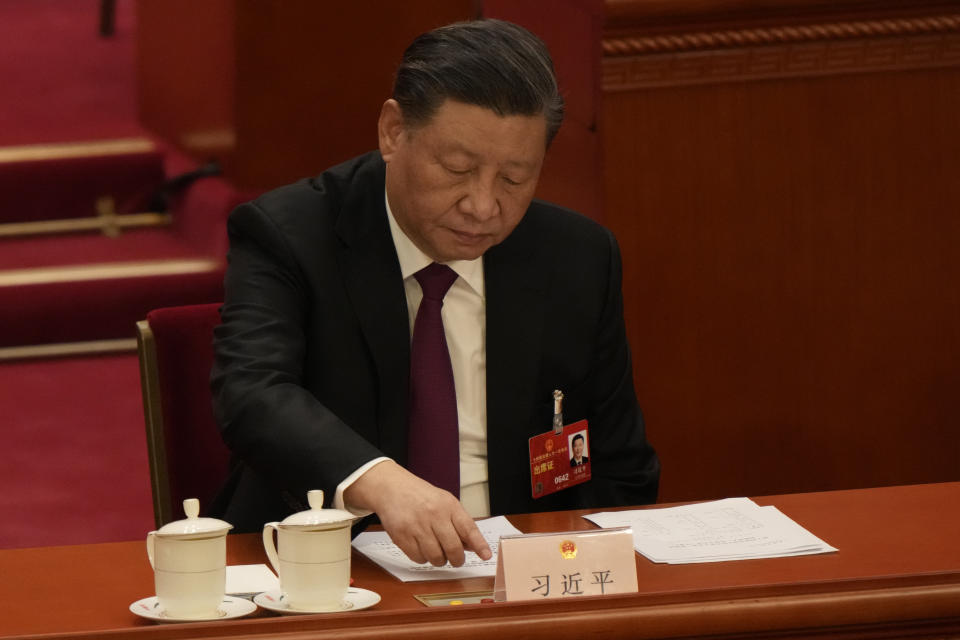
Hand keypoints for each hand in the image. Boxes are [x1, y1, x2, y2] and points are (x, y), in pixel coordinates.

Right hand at [344, 460, 491, 566]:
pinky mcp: (402, 536)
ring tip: (436, 550)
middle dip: (457, 560)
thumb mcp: (445, 502)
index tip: (486, 555)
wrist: (393, 489)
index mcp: (448, 505)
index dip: (479, 544)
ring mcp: (417, 526)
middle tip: (456, 560)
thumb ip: (460, 523)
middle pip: (453, 548)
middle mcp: (434, 515)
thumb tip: (473, 546)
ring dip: (440, 560)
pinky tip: (422, 547)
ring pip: (436, 557)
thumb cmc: (422, 497)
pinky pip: (418, 558)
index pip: (468, 528)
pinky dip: (423, 558)